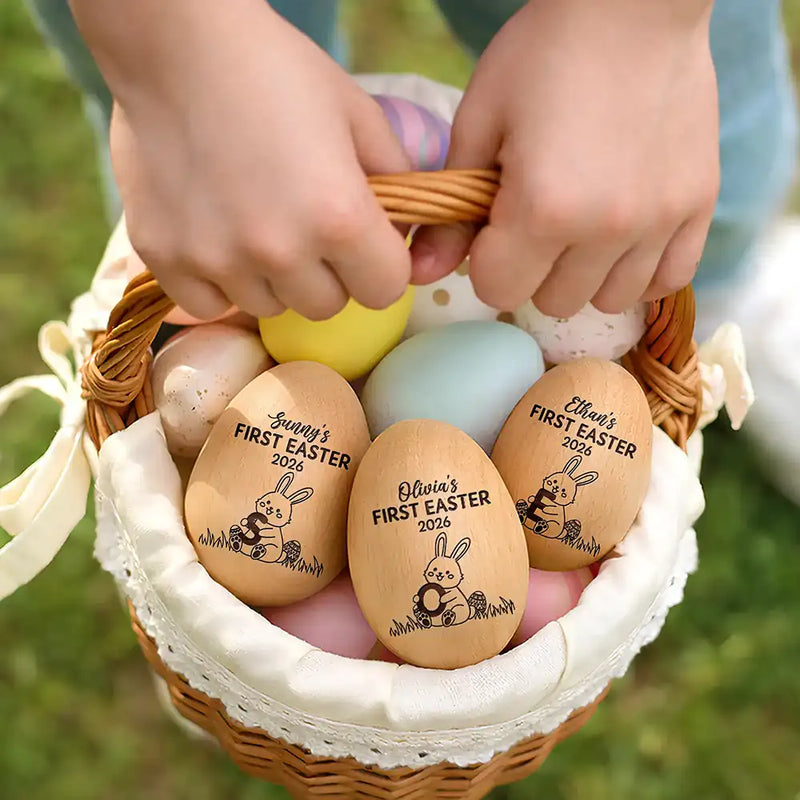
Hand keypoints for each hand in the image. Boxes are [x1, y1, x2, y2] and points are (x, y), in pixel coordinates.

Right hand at [71, 0, 411, 319]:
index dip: (381, 267)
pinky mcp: (165, 258)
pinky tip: (217, 239)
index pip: (385, 291)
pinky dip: (219, 283)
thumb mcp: (358, 115)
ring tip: (255, 223)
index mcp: (339, 217)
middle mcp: (281, 252)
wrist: (174, 42)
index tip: (364, 246)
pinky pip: (210, 305)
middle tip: (307, 229)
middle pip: (327, 306)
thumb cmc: (276, 71)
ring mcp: (218, 260)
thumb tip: (406, 233)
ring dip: (273, 280)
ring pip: (270, 307)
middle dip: (328, 275)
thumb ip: (397, 181)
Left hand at [411, 0, 719, 315]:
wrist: (634, 2)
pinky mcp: (698, 205)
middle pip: (553, 302)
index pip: (499, 290)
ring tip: (581, 230)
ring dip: (585, 277)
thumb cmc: (544, 55)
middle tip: (536, 222)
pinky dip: (641, 271)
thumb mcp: (478, 123)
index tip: (494, 228)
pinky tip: (624, 241)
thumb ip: (449, 212)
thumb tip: (421, 272)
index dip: (488, 263)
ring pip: (610, 300)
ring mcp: (658, 221)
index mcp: (543, 210)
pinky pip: (669, 279)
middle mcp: (605, 229)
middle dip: (534, 272)